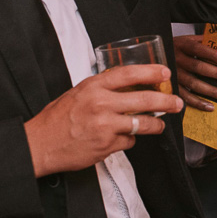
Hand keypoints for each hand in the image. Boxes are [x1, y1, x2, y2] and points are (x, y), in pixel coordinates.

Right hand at [23, 64, 179, 176]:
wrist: (40, 144)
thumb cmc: (58, 118)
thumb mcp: (78, 93)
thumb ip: (102, 89)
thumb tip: (129, 86)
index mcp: (93, 87)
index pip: (128, 74)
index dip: (151, 72)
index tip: (165, 73)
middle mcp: (101, 104)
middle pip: (144, 100)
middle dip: (166, 102)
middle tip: (176, 103)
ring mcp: (105, 126)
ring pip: (143, 124)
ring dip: (155, 125)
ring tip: (159, 125)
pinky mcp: (107, 146)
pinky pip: (129, 141)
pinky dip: (129, 140)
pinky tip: (121, 138)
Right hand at [173, 34, 216, 111]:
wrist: (154, 56)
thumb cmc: (177, 48)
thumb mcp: (186, 39)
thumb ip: (202, 41)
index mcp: (181, 44)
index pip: (197, 48)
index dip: (212, 54)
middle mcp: (176, 59)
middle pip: (197, 67)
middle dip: (216, 73)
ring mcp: (172, 74)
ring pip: (192, 83)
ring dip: (210, 90)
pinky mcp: (171, 87)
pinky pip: (185, 96)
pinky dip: (198, 102)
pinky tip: (210, 106)